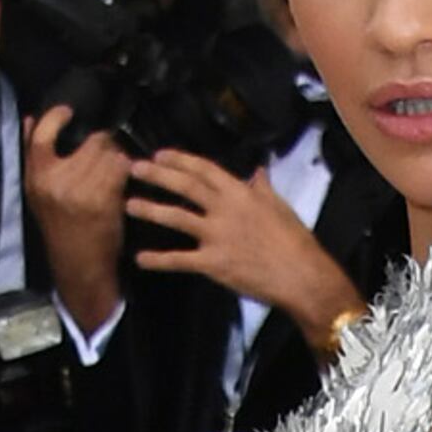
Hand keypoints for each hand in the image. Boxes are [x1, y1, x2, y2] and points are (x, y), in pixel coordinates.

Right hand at [24, 102, 133, 334]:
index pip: (41, 134)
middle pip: (89, 141)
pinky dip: (127, 172)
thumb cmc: (61, 227)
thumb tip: (30, 118)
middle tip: (108, 154)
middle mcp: (55, 181)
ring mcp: (80, 190)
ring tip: (116, 171)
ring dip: (118, 158)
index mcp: (36, 177)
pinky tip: (124, 181)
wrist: (79, 265)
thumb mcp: (37, 192)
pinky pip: (121, 169)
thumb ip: (33, 156)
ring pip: (110, 154)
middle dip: (103, 144)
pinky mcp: (103, 200)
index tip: (68, 111)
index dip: (56, 117)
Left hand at [126, 147, 361, 346]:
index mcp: (241, 193)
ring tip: (129, 205)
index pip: (204, 169)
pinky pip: (181, 259)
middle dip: (157, 176)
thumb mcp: (280, 207)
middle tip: (134, 169)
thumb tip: (257, 172)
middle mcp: (225, 209)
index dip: (180, 160)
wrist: (303, 276)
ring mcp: (217, 236)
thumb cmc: (295, 241)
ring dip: (151, 210)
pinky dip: (160, 260)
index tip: (160, 154)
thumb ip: (262, 188)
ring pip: (177, 218)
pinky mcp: (214, 263)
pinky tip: (141, 259)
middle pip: (185, 187)